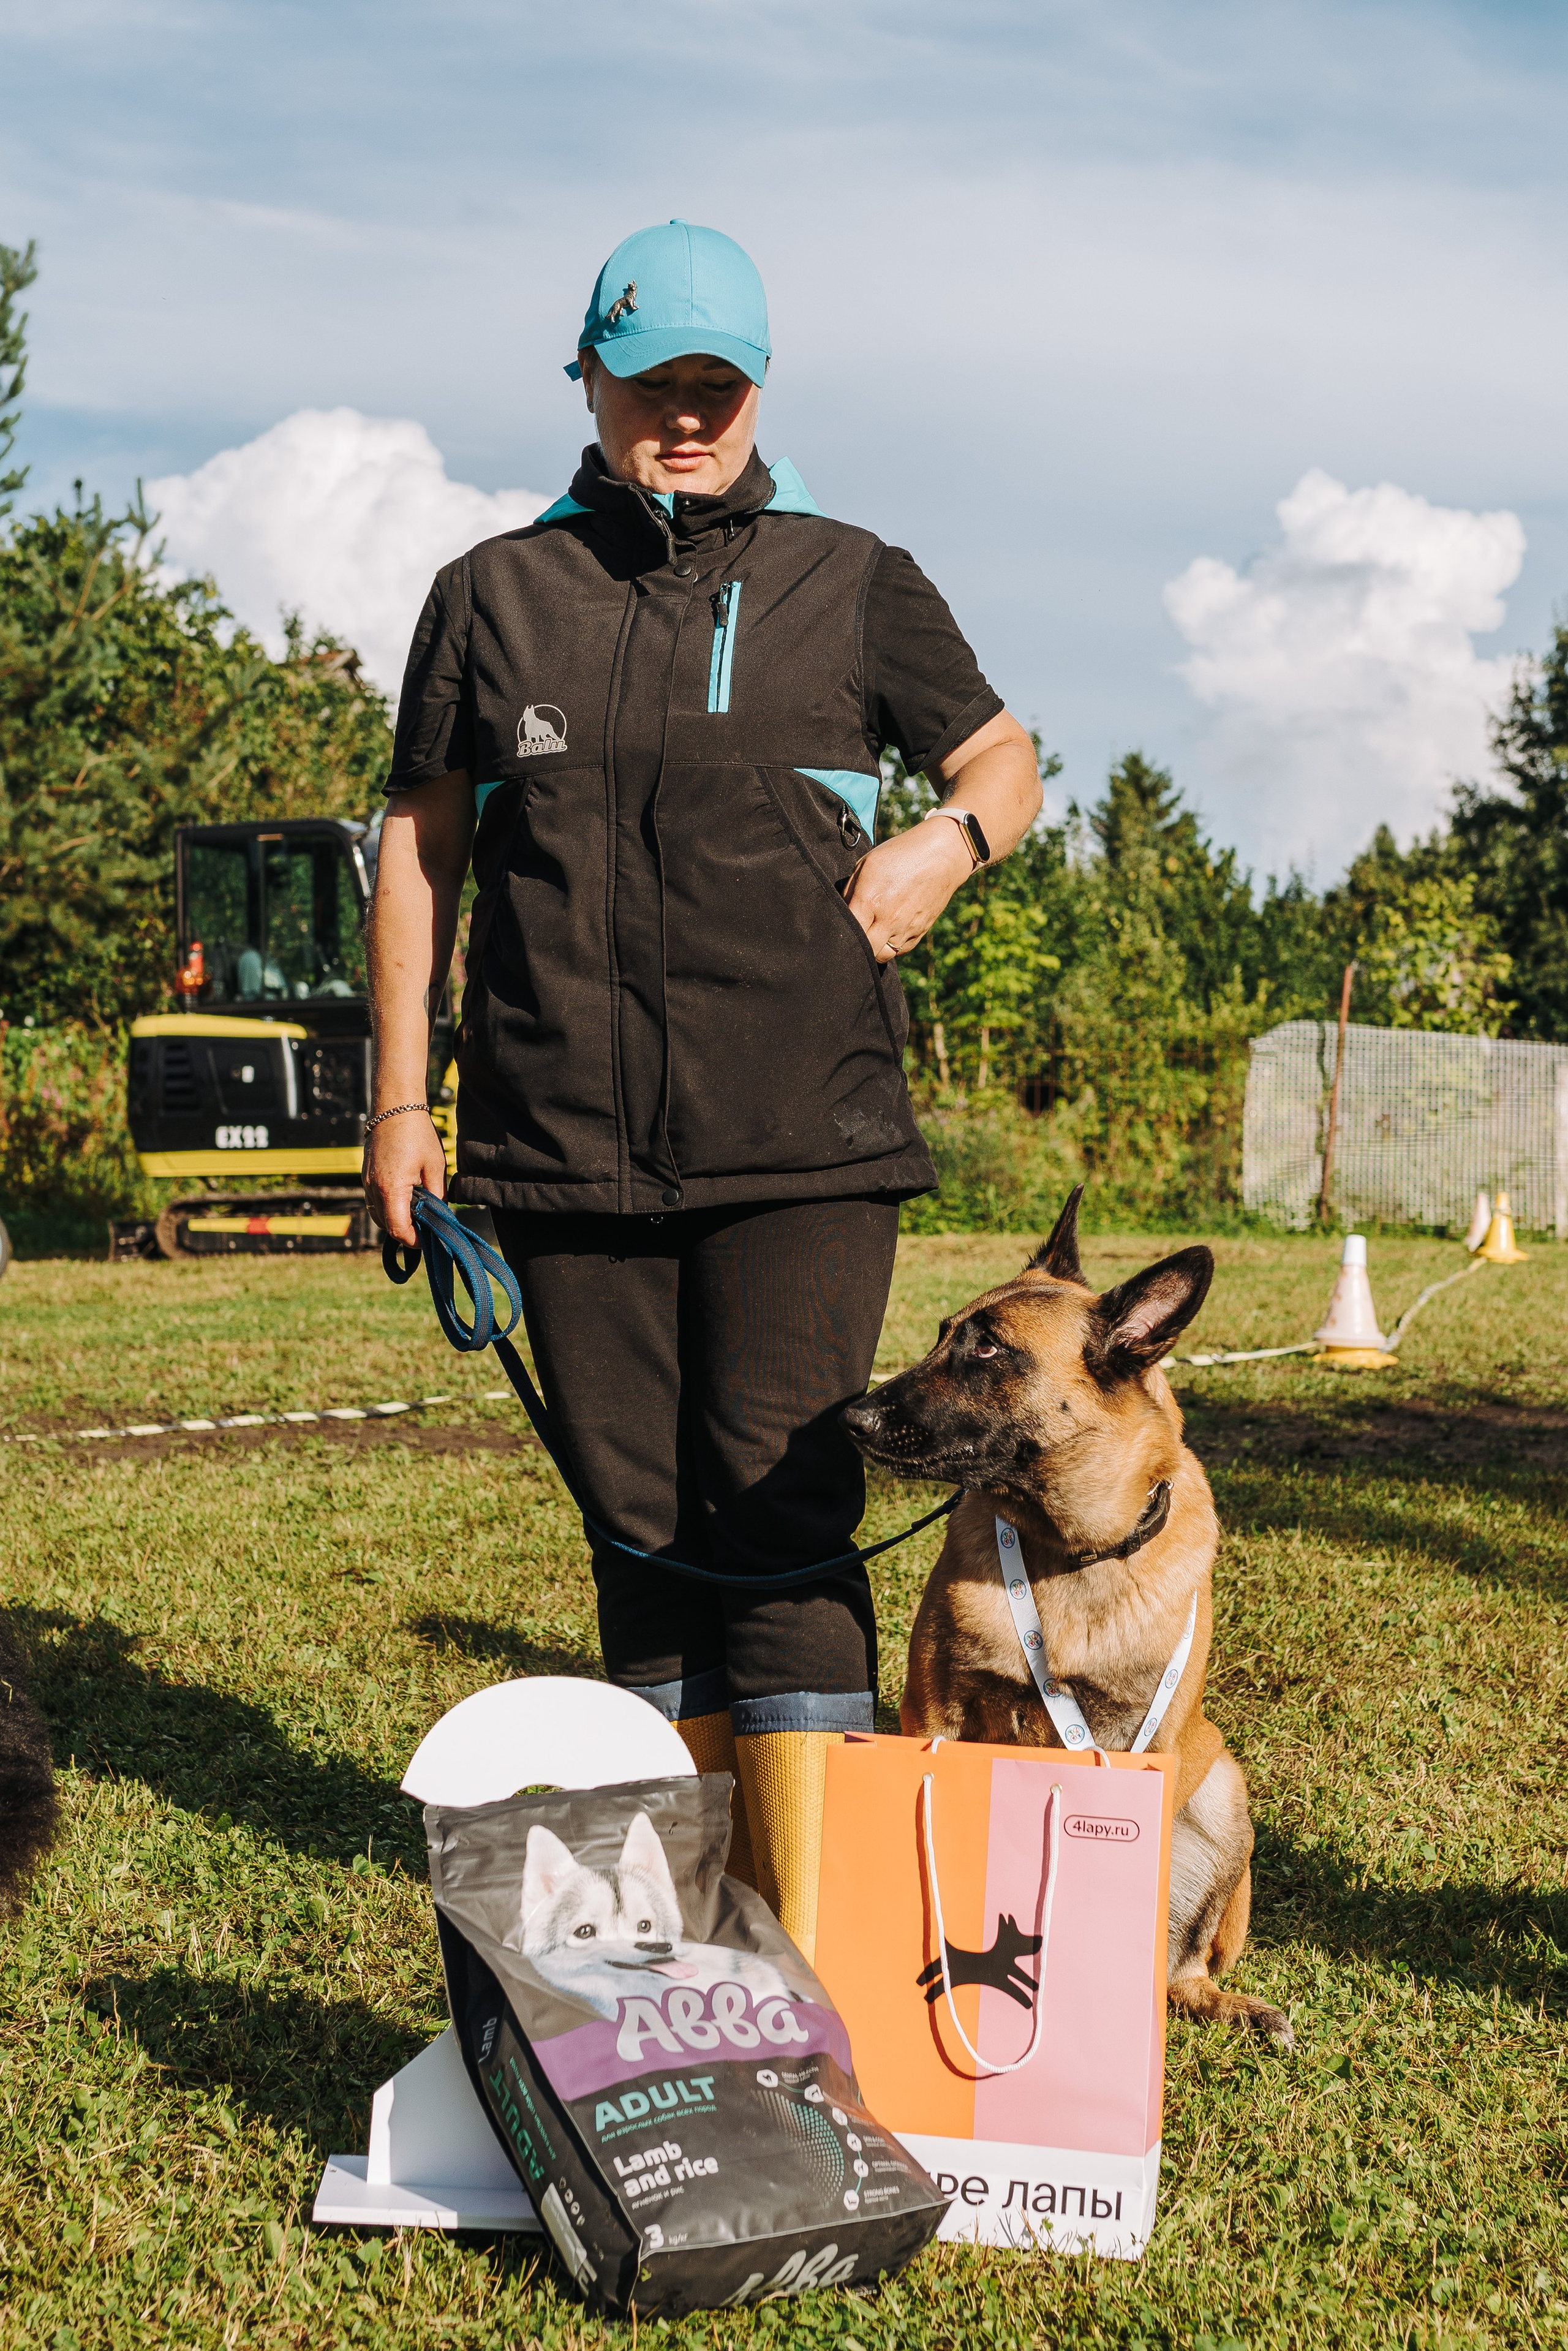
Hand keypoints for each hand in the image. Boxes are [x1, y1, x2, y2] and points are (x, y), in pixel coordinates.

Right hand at [363, 1108, 446, 1244]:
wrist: (394, 1107)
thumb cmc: (417, 1134)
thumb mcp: (435, 1166)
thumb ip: (437, 1196)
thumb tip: (440, 1216)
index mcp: (392, 1189)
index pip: (398, 1229)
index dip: (413, 1240)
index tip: (428, 1240)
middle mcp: (374, 1189)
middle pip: (386, 1226)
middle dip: (405, 1232)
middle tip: (426, 1228)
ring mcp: (367, 1182)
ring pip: (378, 1215)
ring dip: (396, 1220)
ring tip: (417, 1215)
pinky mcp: (366, 1175)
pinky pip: (374, 1201)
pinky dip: (388, 1207)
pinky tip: (406, 1200)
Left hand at [844, 819, 973, 963]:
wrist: (942, 855)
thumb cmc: (900, 854)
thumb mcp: (866, 864)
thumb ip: (850, 890)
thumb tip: (842, 910)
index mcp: (871, 900)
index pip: (848, 932)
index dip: (839, 933)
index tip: (836, 928)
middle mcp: (889, 919)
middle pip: (865, 951)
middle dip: (856, 946)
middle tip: (853, 935)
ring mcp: (906, 928)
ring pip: (883, 955)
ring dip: (874, 948)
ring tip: (871, 934)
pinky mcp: (920, 932)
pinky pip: (900, 950)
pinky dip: (891, 946)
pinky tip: (887, 932)